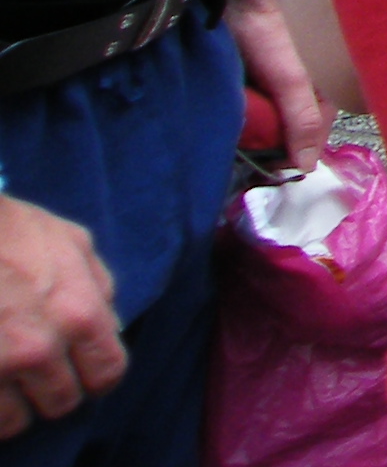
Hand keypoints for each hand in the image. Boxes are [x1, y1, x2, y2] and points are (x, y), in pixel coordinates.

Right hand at [0, 196, 122, 439]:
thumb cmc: (11, 231)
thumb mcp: (73, 242)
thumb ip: (98, 287)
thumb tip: (110, 325)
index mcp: (79, 313)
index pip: (107, 374)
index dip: (96, 377)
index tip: (83, 373)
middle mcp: (41, 347)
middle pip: (62, 402)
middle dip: (52, 391)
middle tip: (37, 375)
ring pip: (16, 421)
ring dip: (12, 407)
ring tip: (5, 381)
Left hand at [230, 0, 328, 172]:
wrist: (232, 1)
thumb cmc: (268, 37)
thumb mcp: (290, 80)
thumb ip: (302, 120)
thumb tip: (307, 168)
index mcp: (318, 98)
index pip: (311, 144)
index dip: (290, 160)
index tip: (265, 174)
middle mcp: (295, 102)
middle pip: (284, 142)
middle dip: (266, 152)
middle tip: (242, 160)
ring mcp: (269, 99)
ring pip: (262, 134)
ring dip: (247, 141)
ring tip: (229, 146)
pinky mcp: (246, 94)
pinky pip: (245, 121)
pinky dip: (235, 127)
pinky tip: (223, 129)